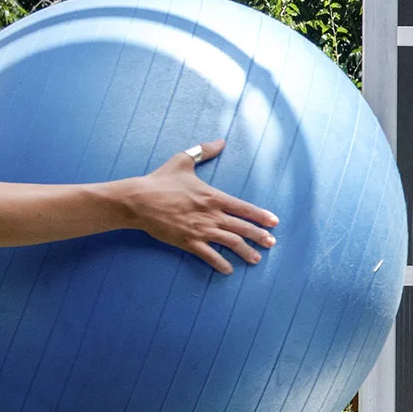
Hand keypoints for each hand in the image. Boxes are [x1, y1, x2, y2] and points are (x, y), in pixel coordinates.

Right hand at [125, 139, 278, 271]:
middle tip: (272, 243)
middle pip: (242, 227)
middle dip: (259, 236)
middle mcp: (211, 214)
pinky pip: (208, 256)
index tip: (274, 222)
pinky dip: (220, 264)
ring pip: (230, 243)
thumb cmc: (160, 180)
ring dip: (245, 252)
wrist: (138, 200)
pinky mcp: (187, 242)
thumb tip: (220, 141)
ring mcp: (200, 230)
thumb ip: (204, 151)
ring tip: (256, 259)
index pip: (243, 208)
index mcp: (213, 196)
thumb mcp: (183, 160)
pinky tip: (228, 270)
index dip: (260, 216)